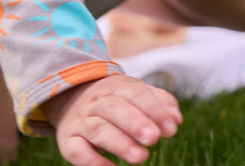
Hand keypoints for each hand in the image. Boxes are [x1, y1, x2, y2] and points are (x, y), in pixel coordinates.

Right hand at [42, 74, 182, 165]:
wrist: (73, 97)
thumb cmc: (117, 99)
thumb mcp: (137, 93)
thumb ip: (160, 102)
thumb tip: (176, 120)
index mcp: (118, 86)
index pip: (137, 94)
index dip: (155, 110)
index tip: (171, 129)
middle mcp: (98, 102)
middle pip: (116, 108)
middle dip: (136, 123)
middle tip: (154, 139)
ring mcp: (82, 121)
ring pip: (99, 129)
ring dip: (120, 143)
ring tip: (141, 157)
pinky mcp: (68, 140)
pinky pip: (77, 151)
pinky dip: (92, 161)